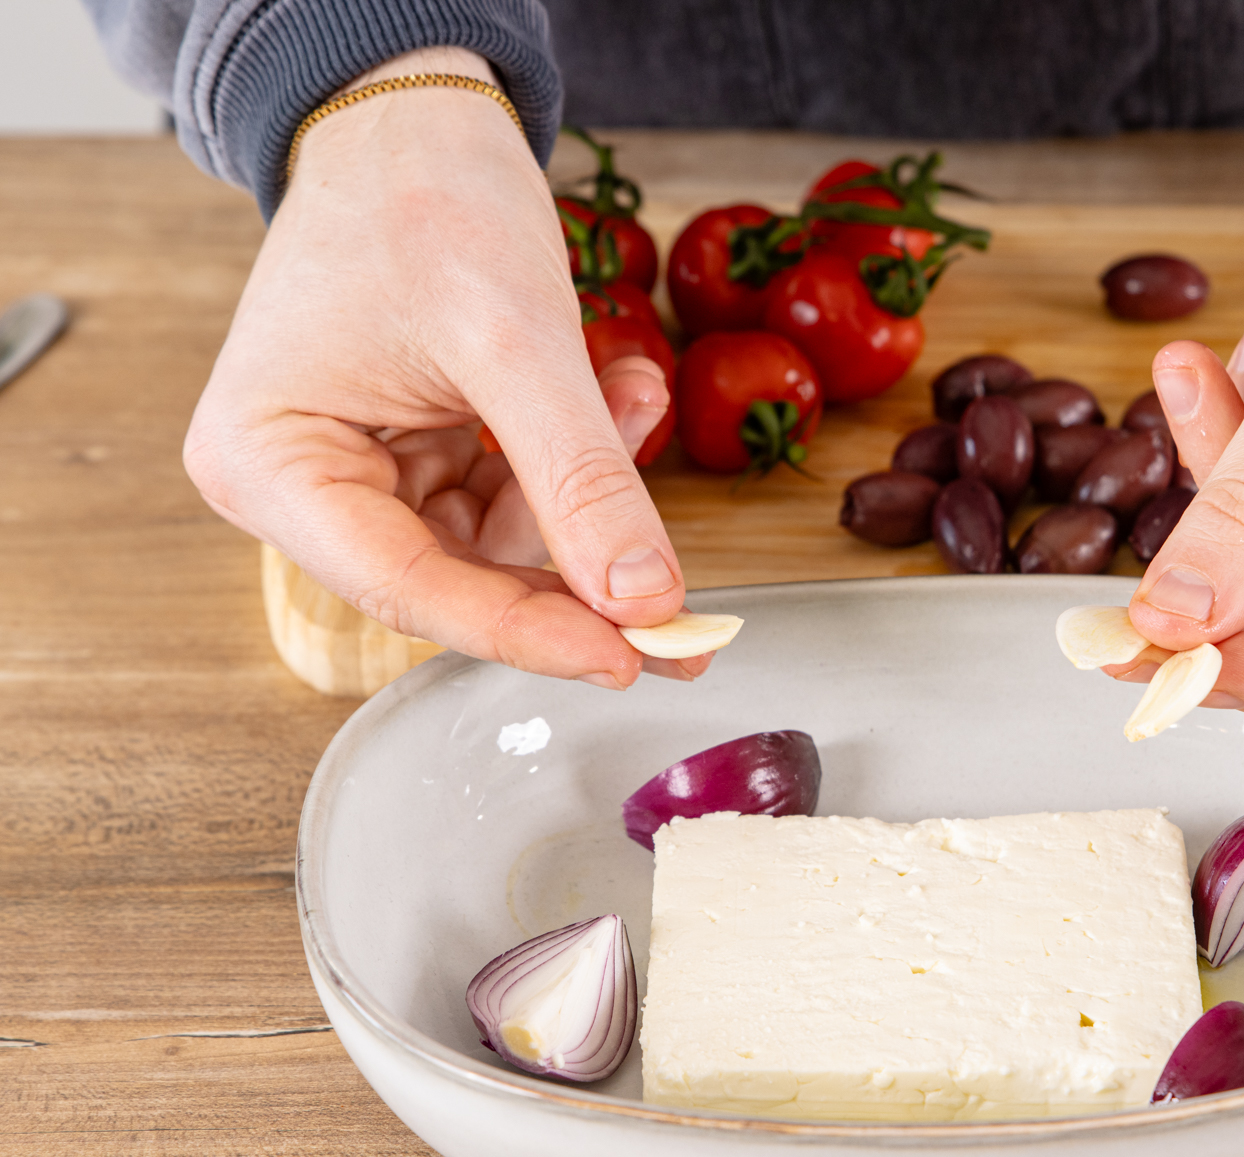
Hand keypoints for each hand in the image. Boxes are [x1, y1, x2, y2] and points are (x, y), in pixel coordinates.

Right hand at [184, 49, 708, 687]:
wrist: (417, 119)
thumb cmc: (422, 195)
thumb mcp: (512, 340)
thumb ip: (579, 478)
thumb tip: (644, 600)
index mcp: (268, 463)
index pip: (408, 589)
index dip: (528, 632)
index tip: (631, 657)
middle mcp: (301, 485)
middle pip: (455, 581)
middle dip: (577, 578)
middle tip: (680, 605)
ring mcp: (361, 473)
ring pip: (499, 544)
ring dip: (588, 493)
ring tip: (638, 394)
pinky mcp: (417, 455)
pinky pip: (514, 492)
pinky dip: (578, 457)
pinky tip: (621, 388)